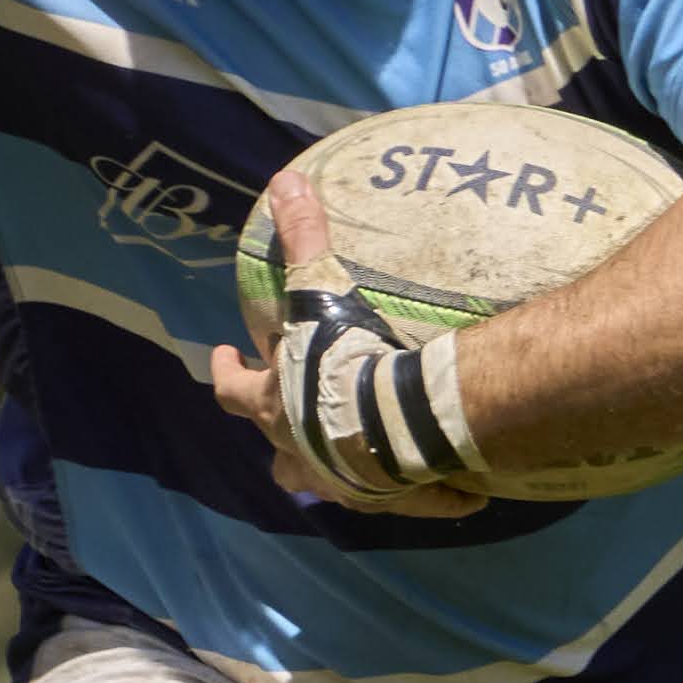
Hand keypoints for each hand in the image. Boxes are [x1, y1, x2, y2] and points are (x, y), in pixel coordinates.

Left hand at [211, 170, 487, 519]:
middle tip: (289, 425)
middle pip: (276, 457)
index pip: (232, 392)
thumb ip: (305, 240)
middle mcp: (300, 452)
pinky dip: (426, 495)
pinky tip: (456, 494)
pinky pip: (408, 501)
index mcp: (275, 406)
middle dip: (279, 441)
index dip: (228, 374)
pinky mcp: (388, 501)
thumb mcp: (320, 293)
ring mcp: (342, 484)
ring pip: (326, 486)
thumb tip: (284, 181)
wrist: (396, 424)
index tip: (226, 358)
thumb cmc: (345, 361)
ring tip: (357, 462)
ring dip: (337, 473)